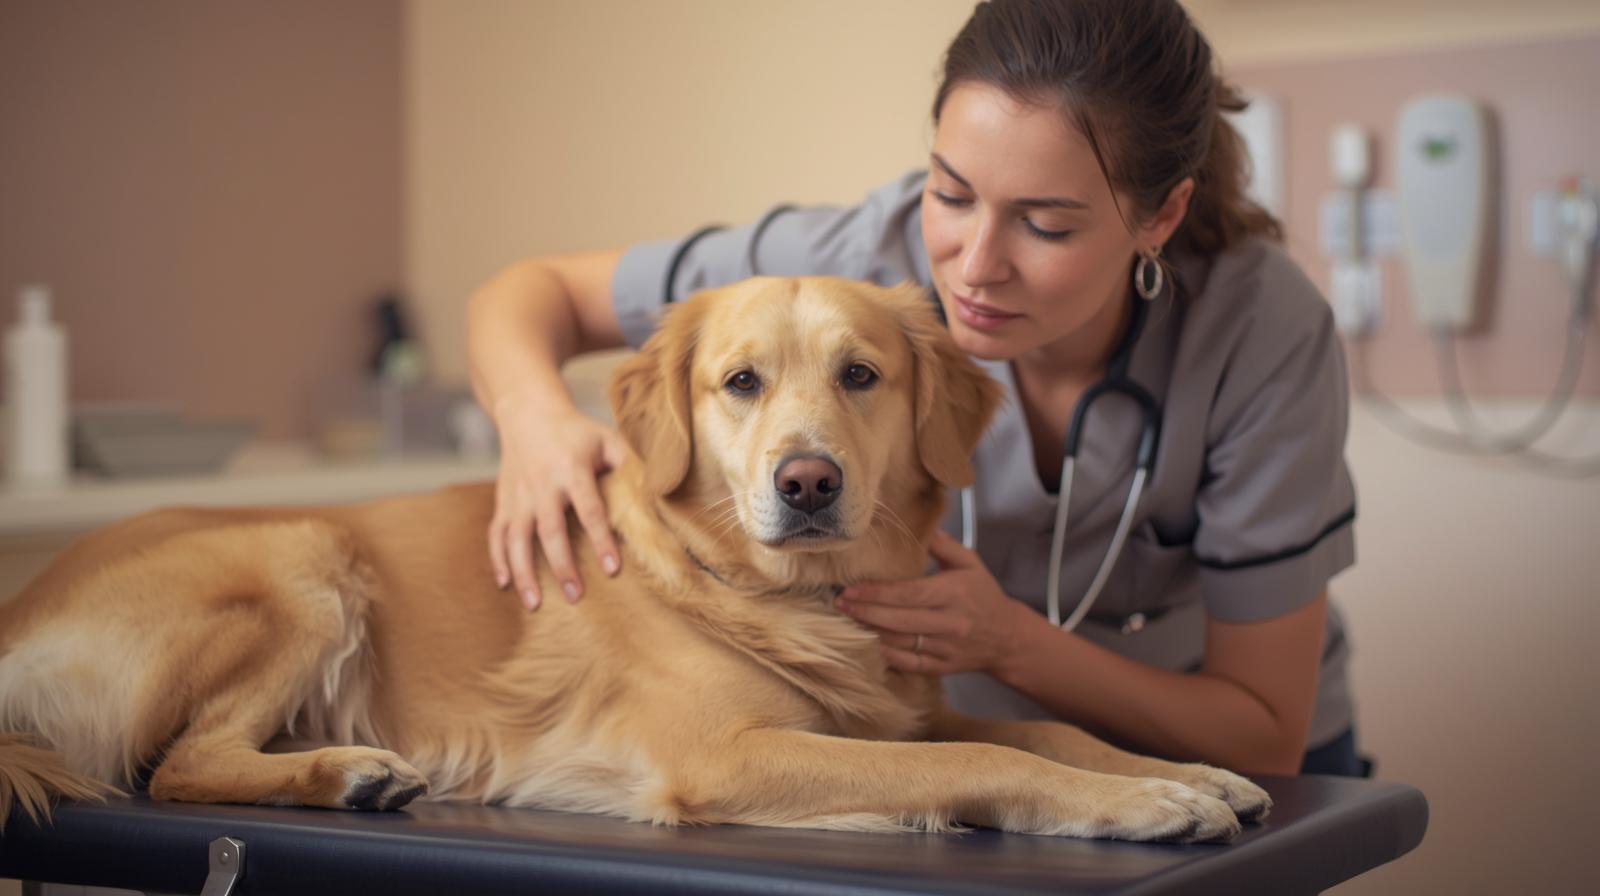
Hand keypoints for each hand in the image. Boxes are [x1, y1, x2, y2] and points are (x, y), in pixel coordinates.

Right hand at [489, 399, 627, 609]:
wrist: (528, 412)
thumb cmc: (576, 431)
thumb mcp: (607, 438)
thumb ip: (630, 463)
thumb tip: (659, 492)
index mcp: (571, 468)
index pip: (589, 509)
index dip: (601, 539)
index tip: (612, 568)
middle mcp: (542, 484)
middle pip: (550, 530)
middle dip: (561, 565)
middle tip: (576, 596)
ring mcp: (518, 495)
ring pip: (517, 539)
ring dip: (524, 572)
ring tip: (536, 603)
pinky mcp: (503, 501)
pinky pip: (496, 534)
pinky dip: (498, 560)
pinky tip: (506, 584)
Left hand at [833, 528, 1031, 674]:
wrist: (1009, 637)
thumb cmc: (984, 595)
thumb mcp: (970, 563)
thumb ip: (942, 544)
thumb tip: (917, 522)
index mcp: (956, 593)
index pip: (910, 593)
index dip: (877, 593)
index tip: (851, 589)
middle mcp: (951, 623)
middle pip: (900, 620)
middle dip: (865, 612)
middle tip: (838, 603)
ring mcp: (947, 648)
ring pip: (901, 643)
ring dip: (870, 632)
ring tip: (846, 620)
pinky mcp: (943, 668)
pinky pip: (909, 664)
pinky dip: (886, 656)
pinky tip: (868, 643)